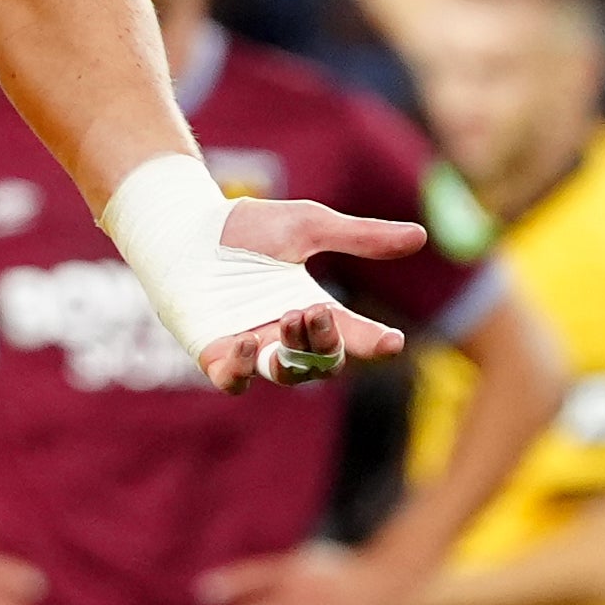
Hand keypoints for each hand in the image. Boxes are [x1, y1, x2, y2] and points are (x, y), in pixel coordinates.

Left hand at [193, 196, 420, 386]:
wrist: (183, 224)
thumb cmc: (244, 226)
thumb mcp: (309, 225)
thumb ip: (360, 237)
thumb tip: (420, 236)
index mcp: (311, 306)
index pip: (353, 335)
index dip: (375, 343)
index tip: (394, 342)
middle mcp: (284, 333)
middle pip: (322, 361)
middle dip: (328, 343)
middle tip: (317, 310)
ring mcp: (249, 345)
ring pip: (285, 373)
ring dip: (295, 355)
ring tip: (291, 317)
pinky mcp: (213, 351)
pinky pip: (232, 379)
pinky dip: (242, 369)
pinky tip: (248, 341)